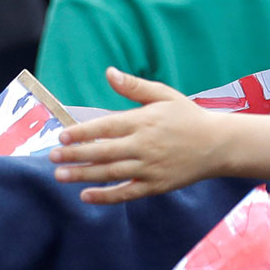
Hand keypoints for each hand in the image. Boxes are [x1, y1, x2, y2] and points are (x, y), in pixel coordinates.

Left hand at [47, 69, 228, 203]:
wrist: (218, 145)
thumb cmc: (187, 116)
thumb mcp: (164, 95)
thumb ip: (134, 87)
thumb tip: (109, 72)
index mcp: (144, 121)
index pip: (107, 127)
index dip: (83, 132)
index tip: (62, 136)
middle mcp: (145, 145)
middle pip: (104, 152)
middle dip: (76, 155)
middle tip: (52, 157)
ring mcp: (150, 167)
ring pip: (111, 173)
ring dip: (84, 175)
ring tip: (61, 176)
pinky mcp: (156, 185)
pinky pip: (127, 192)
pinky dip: (106, 196)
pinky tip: (86, 196)